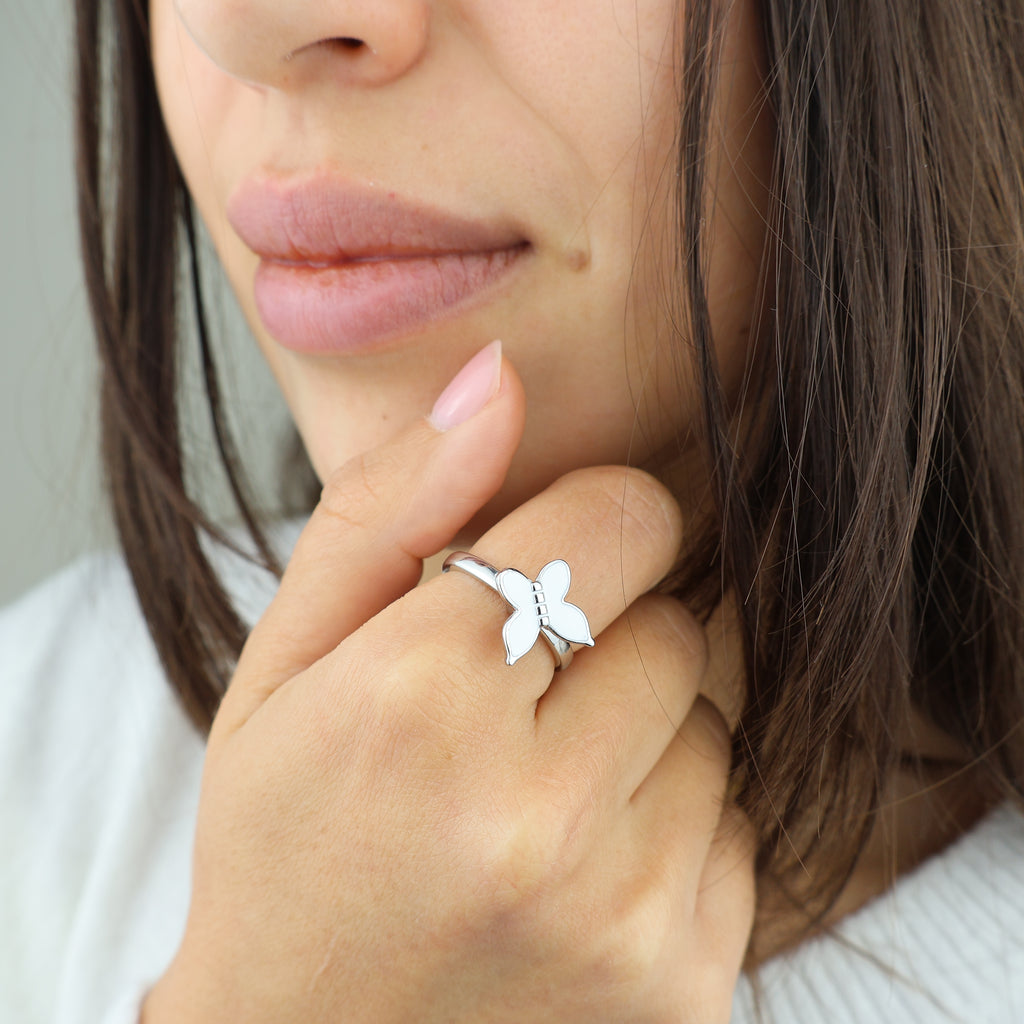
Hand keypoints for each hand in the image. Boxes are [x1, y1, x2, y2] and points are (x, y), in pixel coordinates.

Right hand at [143, 348, 754, 1022]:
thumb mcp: (284, 665)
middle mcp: (531, 812)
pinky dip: (671, 826)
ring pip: (716, 725)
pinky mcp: (684, 985)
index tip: (544, 571)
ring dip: (642, 738)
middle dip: (608, 640)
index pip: (623, 519)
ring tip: (536, 797)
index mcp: (418, 701)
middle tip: (514, 707)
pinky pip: (737, 827)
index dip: (590, 530)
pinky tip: (577, 868)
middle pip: (676, 625)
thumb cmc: (286, 841)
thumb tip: (496, 379)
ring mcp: (621, 912)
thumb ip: (386, 508)